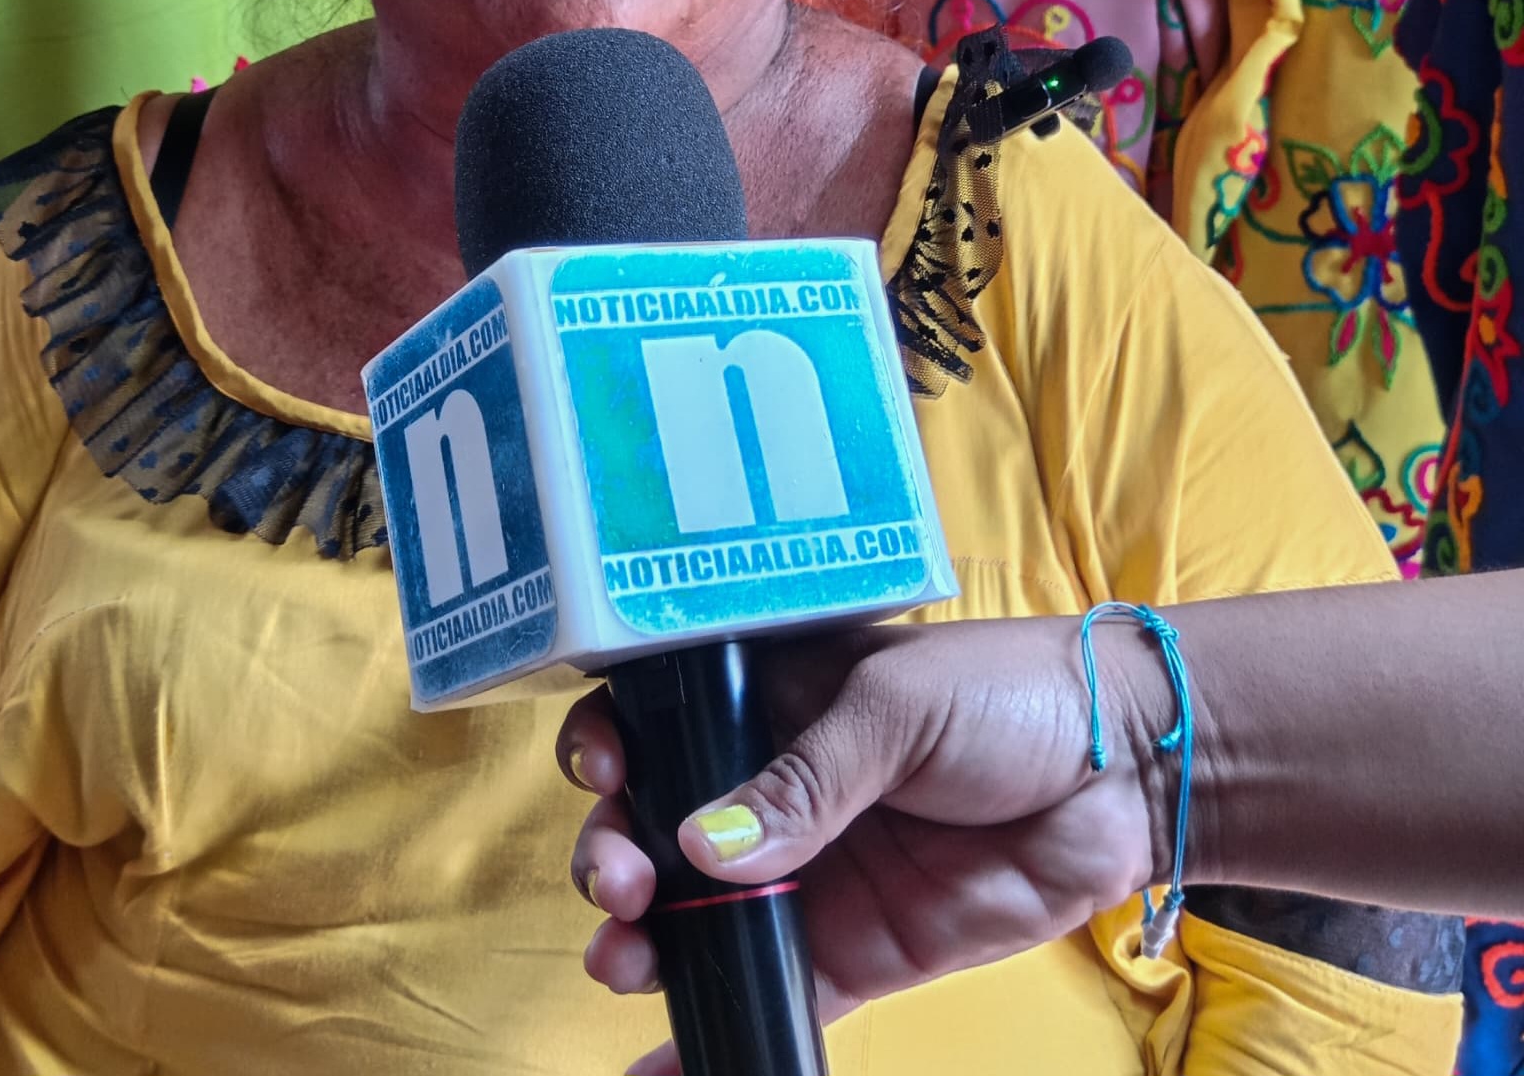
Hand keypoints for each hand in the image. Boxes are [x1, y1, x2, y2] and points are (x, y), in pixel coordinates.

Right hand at [558, 619, 1167, 1071]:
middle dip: (615, 855)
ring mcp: (805, 875)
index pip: (658, 715)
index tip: (606, 773)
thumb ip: (801, 781)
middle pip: (656, 823)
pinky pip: (767, 997)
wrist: (1126, 776)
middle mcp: (768, 787)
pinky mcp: (849, 952)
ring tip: (624, 960)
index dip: (612, 743)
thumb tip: (698, 847)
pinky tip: (656, 1066)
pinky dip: (709, 1034)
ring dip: (641, 941)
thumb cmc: (1005, 695)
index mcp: (767, 697)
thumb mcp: (895, 708)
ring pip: (694, 916)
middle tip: (625, 884)